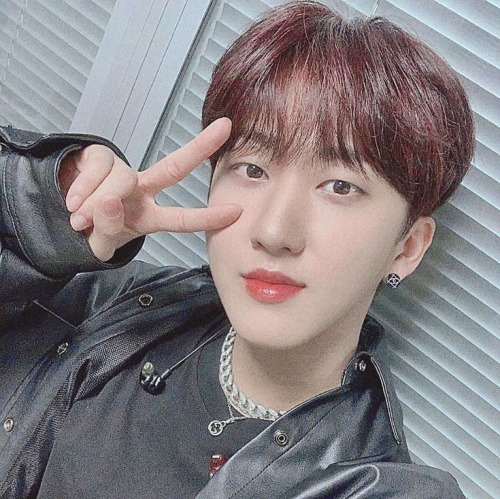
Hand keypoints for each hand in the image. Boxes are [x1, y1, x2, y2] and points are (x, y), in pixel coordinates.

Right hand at [59, 118, 240, 260]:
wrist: (62, 215)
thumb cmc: (91, 231)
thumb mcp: (102, 243)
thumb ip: (107, 231)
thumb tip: (108, 202)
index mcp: (149, 217)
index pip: (181, 219)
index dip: (207, 217)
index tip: (237, 211)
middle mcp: (142, 191)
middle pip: (174, 167)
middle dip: (200, 148)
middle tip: (225, 127)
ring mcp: (123, 173)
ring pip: (122, 178)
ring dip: (98, 202)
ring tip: (80, 220)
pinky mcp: (100, 157)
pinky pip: (97, 168)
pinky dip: (84, 188)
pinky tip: (73, 203)